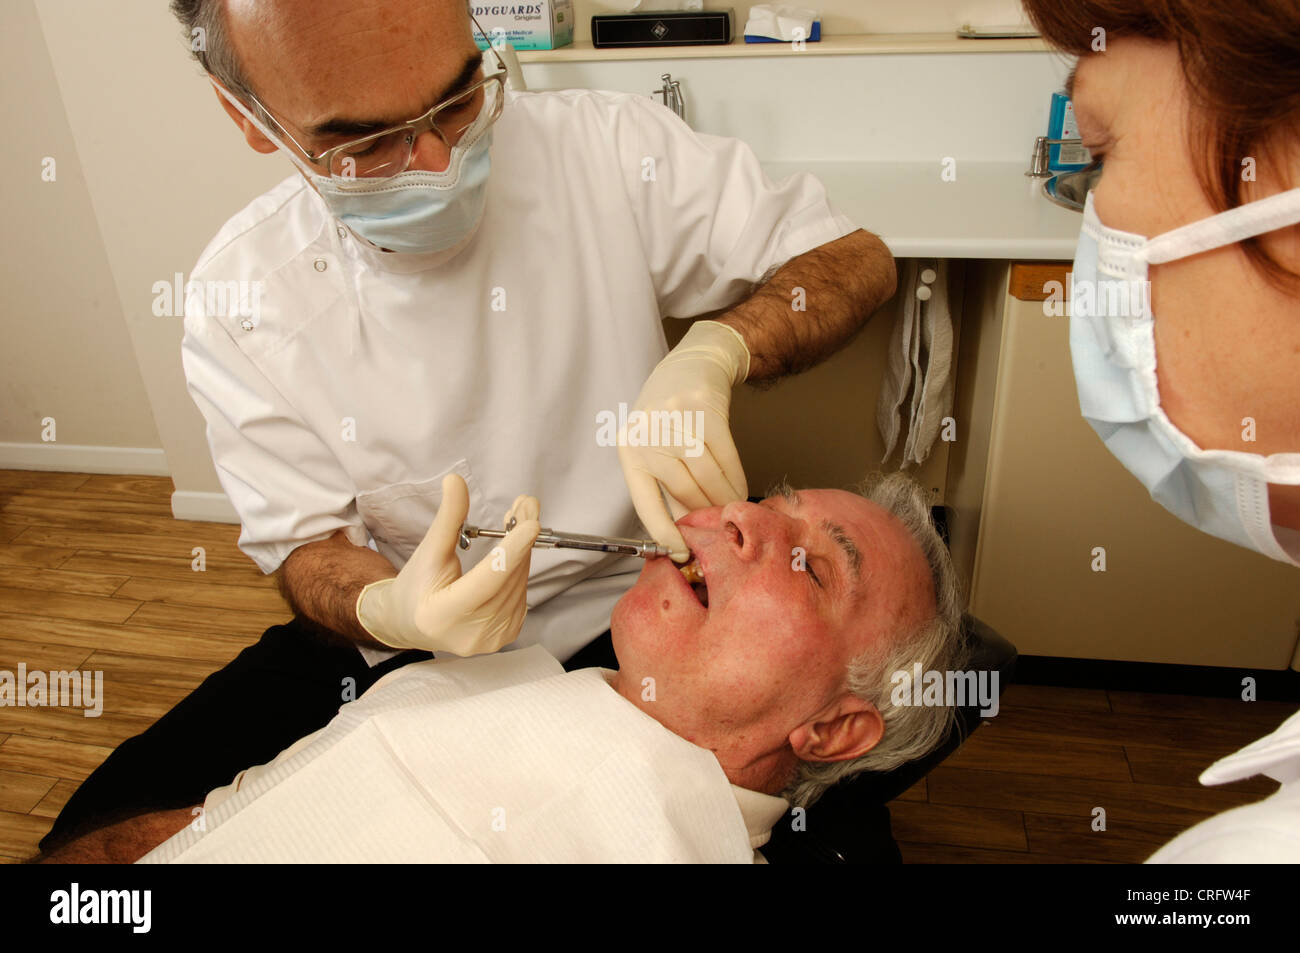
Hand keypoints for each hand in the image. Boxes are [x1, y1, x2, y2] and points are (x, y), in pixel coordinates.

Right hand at [355, 474, 540, 653]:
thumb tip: (456, 482)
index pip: (486, 581)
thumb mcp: (428, 550)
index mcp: (442, 615)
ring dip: (524, 550)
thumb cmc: (417, 586)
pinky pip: (521, 594)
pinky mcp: (505, 636)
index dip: (511, 551)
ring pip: (519, 584)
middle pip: (507, 579)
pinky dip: (520, 568)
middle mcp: (470, 634)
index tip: (531, 524)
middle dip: (521, 539)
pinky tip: (514, 552)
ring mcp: (490, 639)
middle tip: (525, 505)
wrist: (411, 622)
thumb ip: (448, 518)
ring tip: (518, 522)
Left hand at [618, 320, 750, 560]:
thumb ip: (666, 486)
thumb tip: (683, 533)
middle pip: (684, 491)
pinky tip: (740, 491)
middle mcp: (649, 434)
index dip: (664, 533)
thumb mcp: (655, 446)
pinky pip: (727, 458)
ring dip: (724, 500)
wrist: (693, 364)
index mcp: (629, 449)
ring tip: (733, 512)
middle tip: (718, 531)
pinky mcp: (705, 410)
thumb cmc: (669, 414)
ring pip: (708, 477)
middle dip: (705, 516)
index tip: (680, 554)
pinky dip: (736, 480)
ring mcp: (676, 420)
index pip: (645, 502)